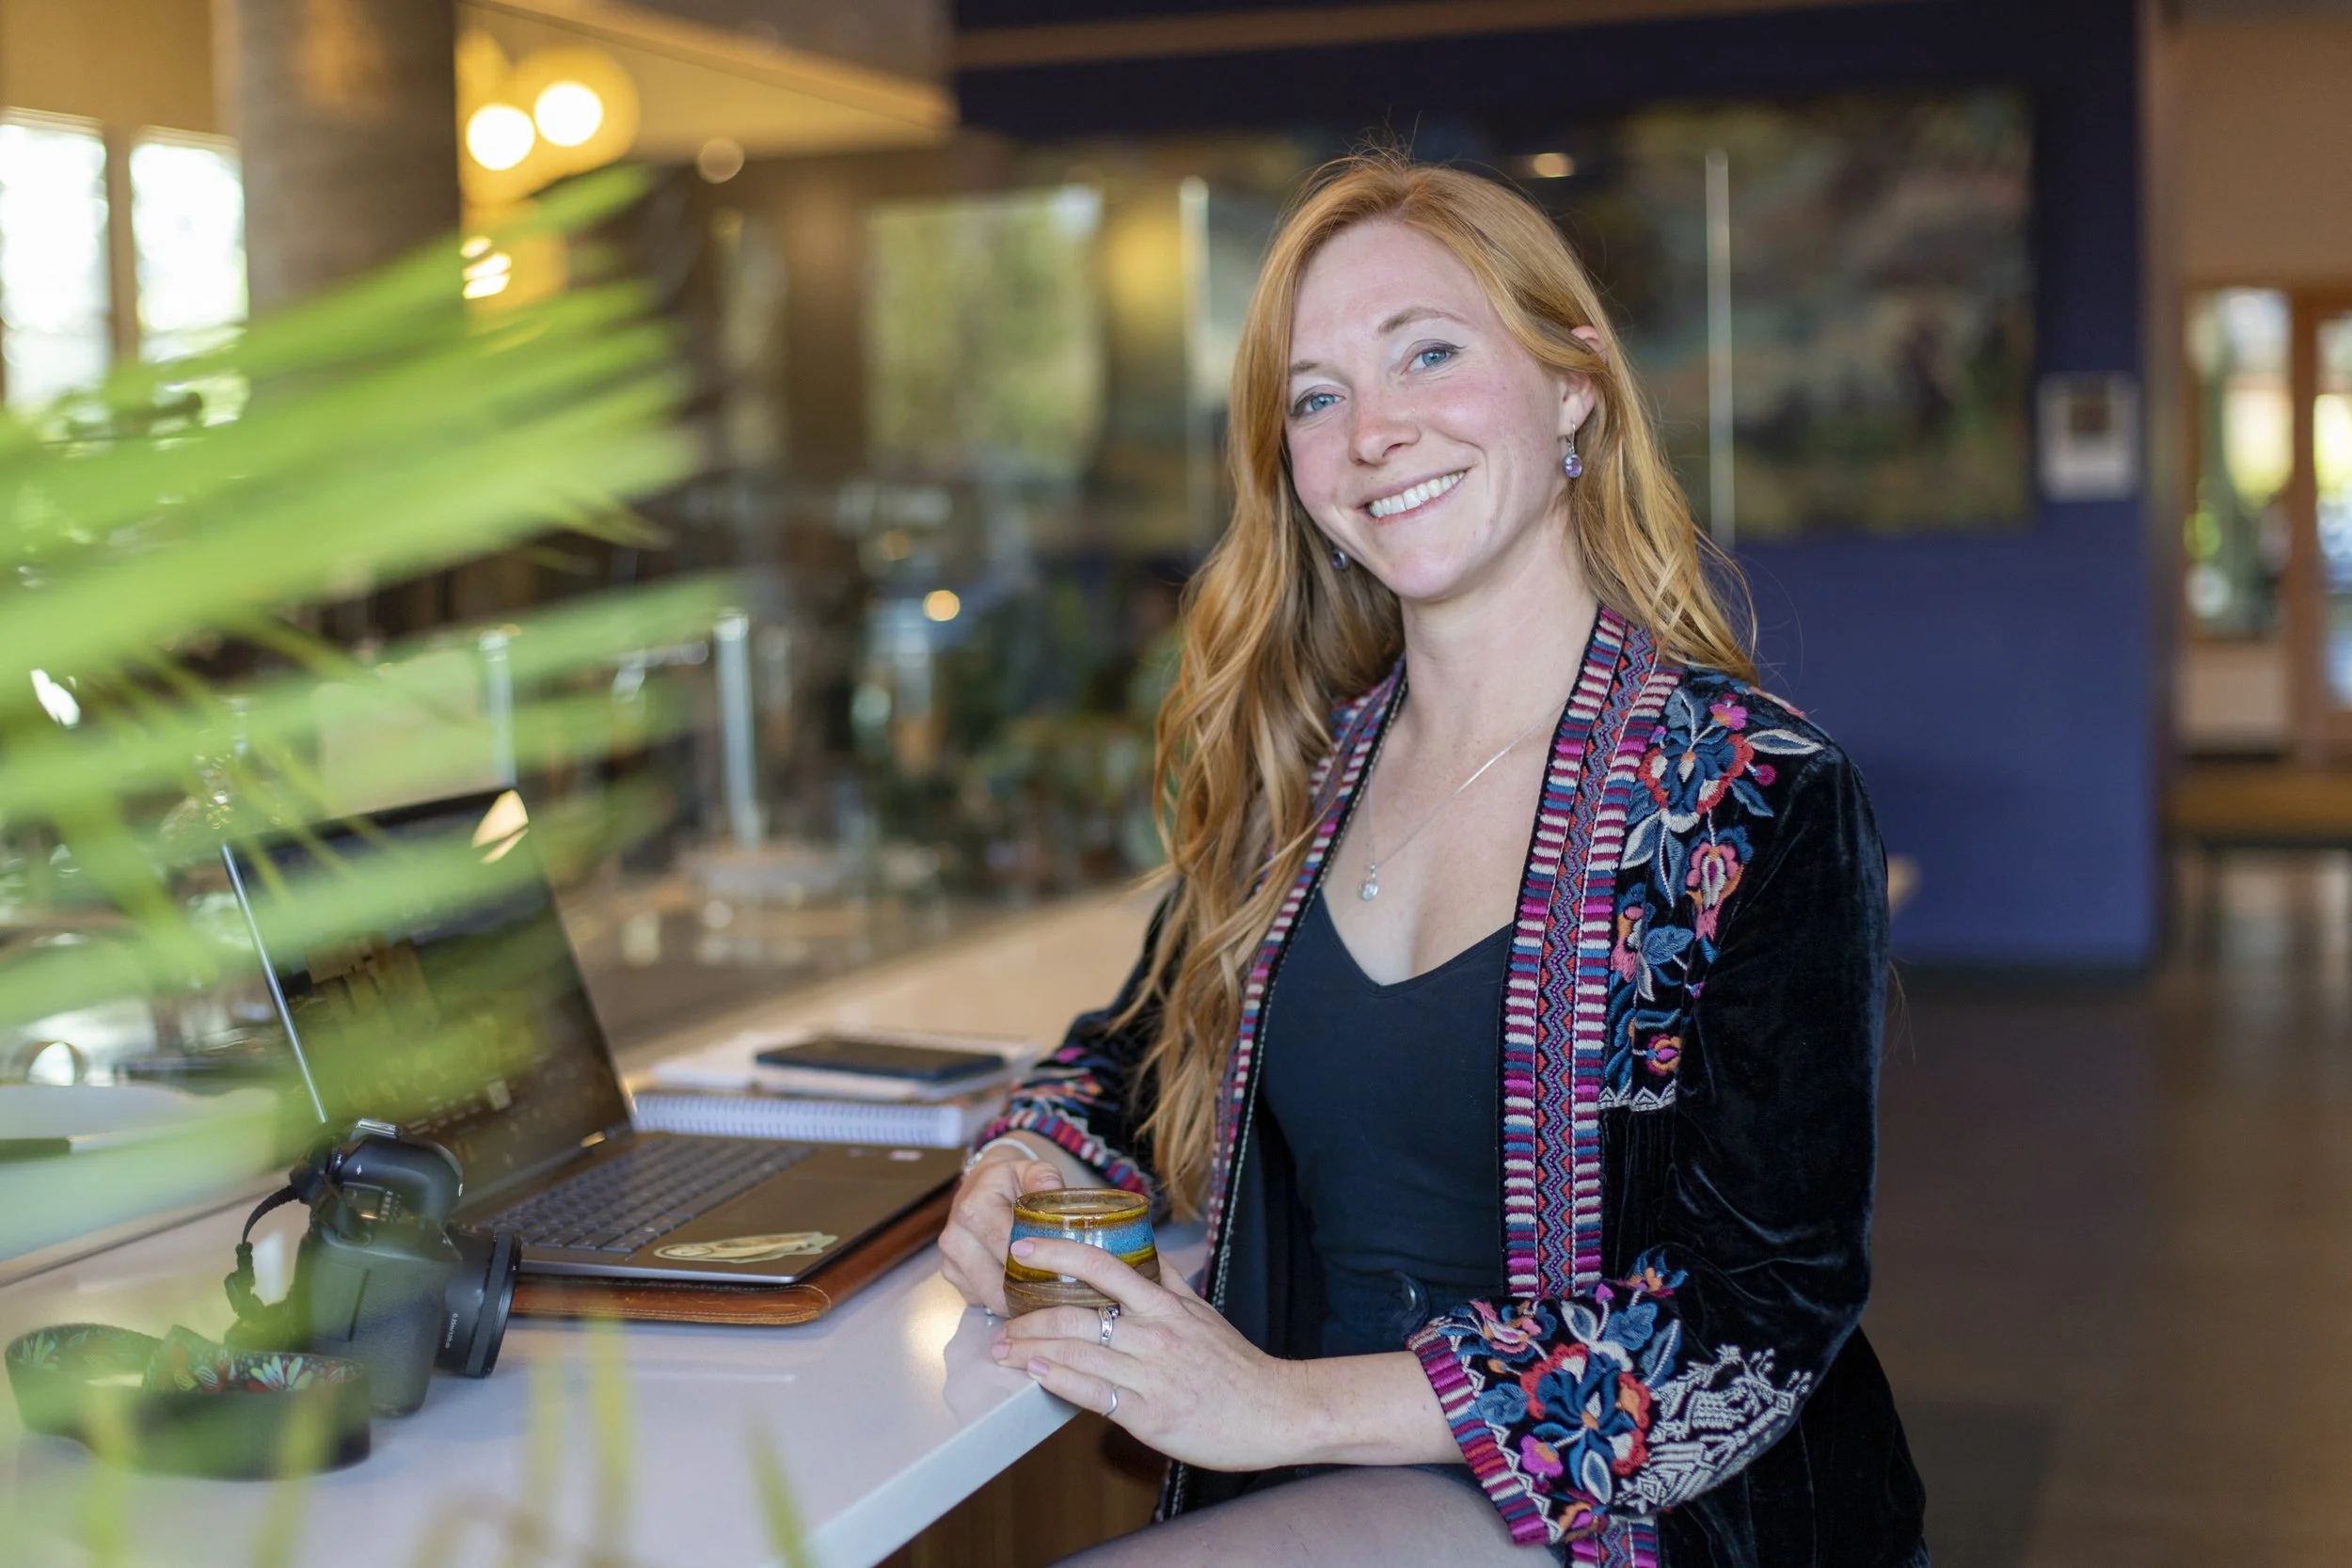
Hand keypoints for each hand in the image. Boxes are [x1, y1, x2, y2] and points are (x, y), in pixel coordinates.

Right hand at [938, 1145, 1065, 1315]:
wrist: (979, 1185)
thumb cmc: (1009, 1181)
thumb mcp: (1030, 1169)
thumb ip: (1044, 1178)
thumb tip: (1055, 1192)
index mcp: (974, 1210)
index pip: (1010, 1250)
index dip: (1041, 1262)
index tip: (1067, 1269)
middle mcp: (955, 1238)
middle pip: (999, 1284)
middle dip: (1032, 1289)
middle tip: (1060, 1288)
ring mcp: (950, 1261)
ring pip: (991, 1299)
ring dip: (1018, 1299)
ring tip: (1044, 1288)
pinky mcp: (951, 1276)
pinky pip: (982, 1300)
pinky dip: (1003, 1298)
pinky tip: (1020, 1284)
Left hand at [990, 1235, 1318, 1472]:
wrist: (1273, 1411)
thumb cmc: (1234, 1363)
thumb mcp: (1201, 1310)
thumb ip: (1165, 1281)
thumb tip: (1137, 1249)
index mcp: (1166, 1305)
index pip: (1104, 1266)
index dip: (1058, 1253)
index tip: (1023, 1248)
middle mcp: (1155, 1335)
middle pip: (1078, 1314)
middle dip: (1029, 1318)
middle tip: (1000, 1320)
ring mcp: (1151, 1375)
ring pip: (1079, 1353)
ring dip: (1032, 1350)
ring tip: (1004, 1351)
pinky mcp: (1150, 1414)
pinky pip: (1096, 1395)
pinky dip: (1061, 1382)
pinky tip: (1037, 1376)